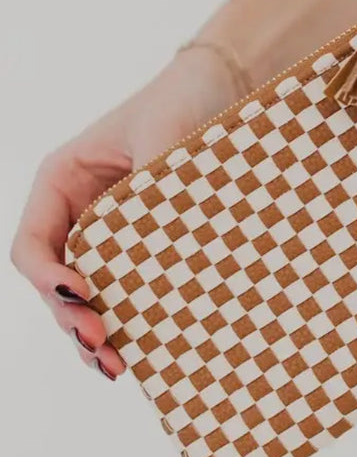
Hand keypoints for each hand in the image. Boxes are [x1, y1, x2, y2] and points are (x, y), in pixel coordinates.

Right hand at [10, 49, 242, 378]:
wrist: (224, 88)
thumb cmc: (184, 103)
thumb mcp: (163, 141)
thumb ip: (153, 192)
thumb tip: (157, 254)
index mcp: (61, 181)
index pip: (31, 243)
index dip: (48, 276)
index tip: (84, 293)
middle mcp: (75, 211)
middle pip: (55, 280)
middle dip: (73, 318)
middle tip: (105, 348)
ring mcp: (106, 231)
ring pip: (85, 292)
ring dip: (94, 331)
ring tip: (115, 368)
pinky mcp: (142, 244)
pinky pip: (123, 285)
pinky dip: (126, 317)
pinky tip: (138, 349)